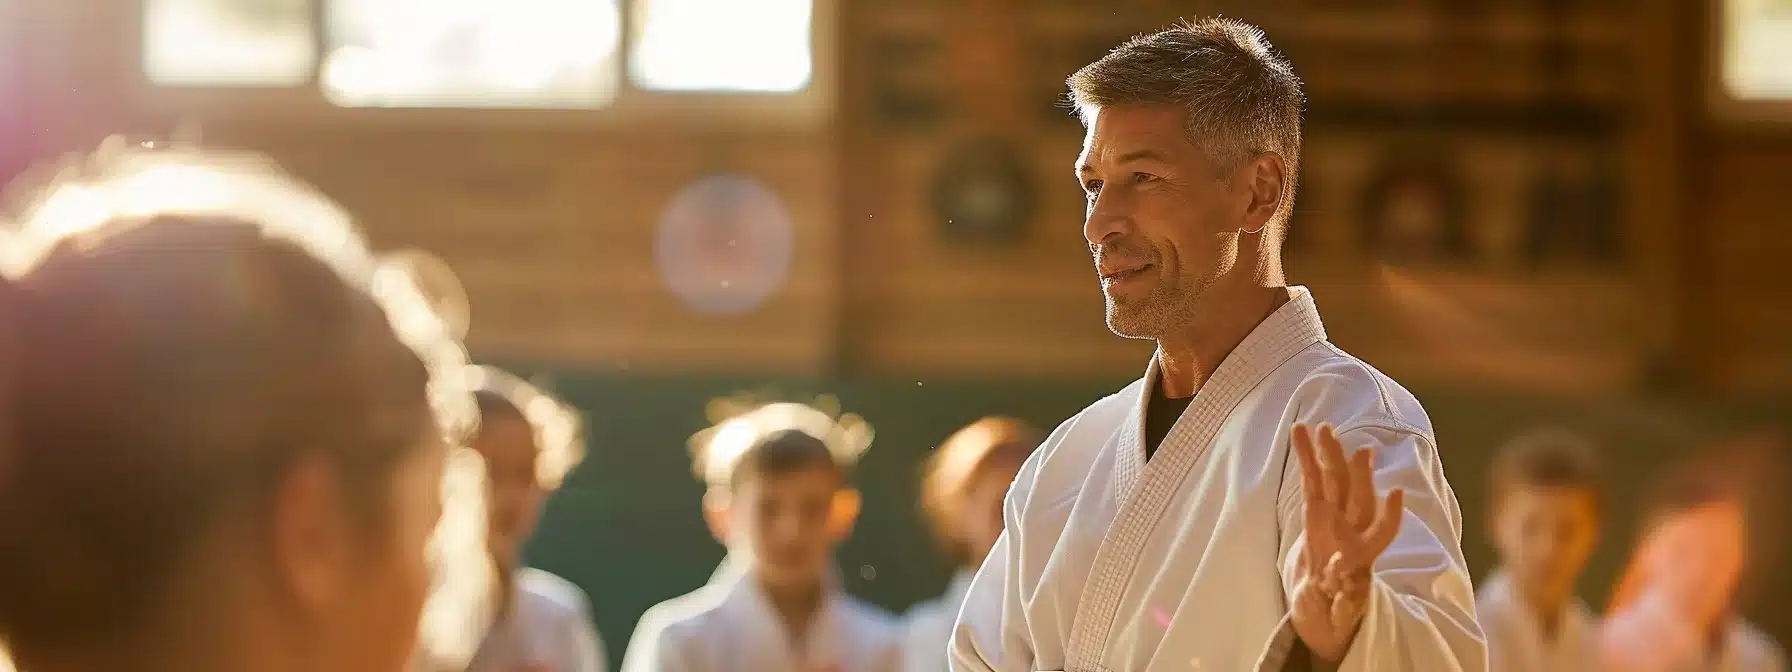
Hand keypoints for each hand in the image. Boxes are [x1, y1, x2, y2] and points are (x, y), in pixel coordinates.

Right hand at [1288, 424, 1404, 663]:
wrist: (1322, 609)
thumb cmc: (1335, 616)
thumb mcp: (1338, 616)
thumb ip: (1342, 601)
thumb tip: (1342, 585)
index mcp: (1362, 558)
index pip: (1381, 534)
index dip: (1389, 516)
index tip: (1395, 495)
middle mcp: (1351, 532)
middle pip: (1357, 500)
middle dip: (1359, 477)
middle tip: (1362, 452)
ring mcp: (1333, 518)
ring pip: (1333, 483)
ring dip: (1329, 456)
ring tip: (1322, 428)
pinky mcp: (1314, 512)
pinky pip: (1310, 481)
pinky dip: (1305, 458)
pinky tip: (1299, 432)